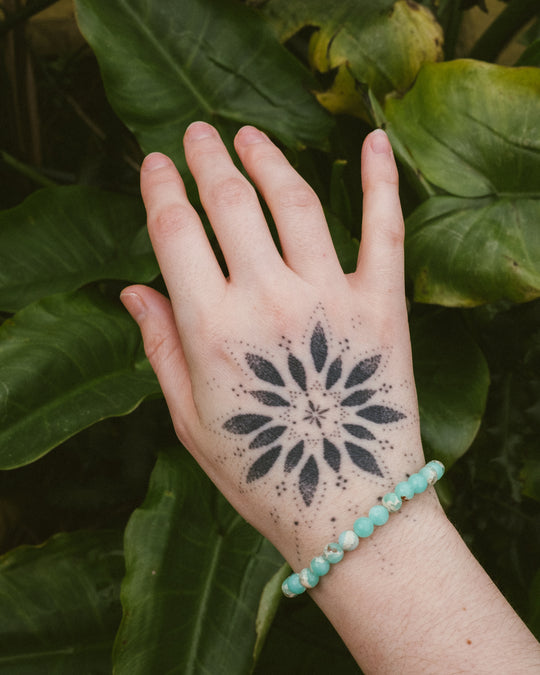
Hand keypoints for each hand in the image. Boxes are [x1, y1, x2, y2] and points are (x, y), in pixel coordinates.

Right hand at [121, 122, 426, 565]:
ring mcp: (330, 297)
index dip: (160, 188)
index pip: (174, 231)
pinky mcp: (383, 304)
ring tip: (252, 137)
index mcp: (212, 329)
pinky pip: (385, 227)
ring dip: (269, 159)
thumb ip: (161, 349)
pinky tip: (374, 140)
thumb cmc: (263, 471)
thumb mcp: (191, 419)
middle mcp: (268, 301)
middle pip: (230, 202)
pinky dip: (382, 180)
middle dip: (208, 158)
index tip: (156, 163)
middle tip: (198, 134)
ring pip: (295, 201)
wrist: (348, 507)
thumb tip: (132, 291)